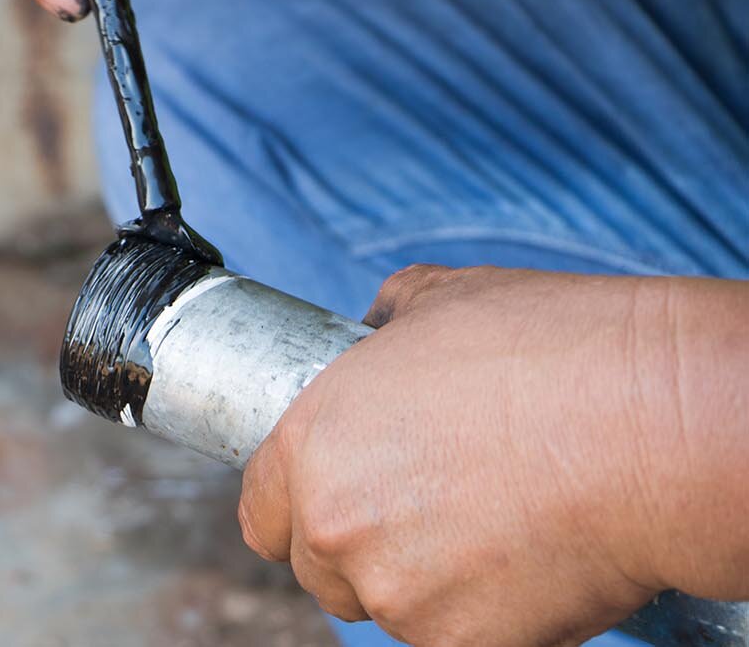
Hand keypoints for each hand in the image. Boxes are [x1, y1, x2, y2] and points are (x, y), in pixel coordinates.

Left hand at [238, 265, 681, 646]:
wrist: (652, 427)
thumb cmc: (552, 353)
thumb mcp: (437, 300)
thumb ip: (382, 326)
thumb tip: (377, 330)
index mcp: (311, 444)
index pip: (261, 511)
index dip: (296, 505)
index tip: (331, 499)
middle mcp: (336, 525)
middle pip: (319, 568)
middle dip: (362, 545)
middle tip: (426, 509)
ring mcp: (397, 592)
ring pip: (388, 605)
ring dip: (422, 579)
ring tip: (489, 524)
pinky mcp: (461, 642)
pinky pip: (451, 635)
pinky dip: (481, 613)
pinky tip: (523, 557)